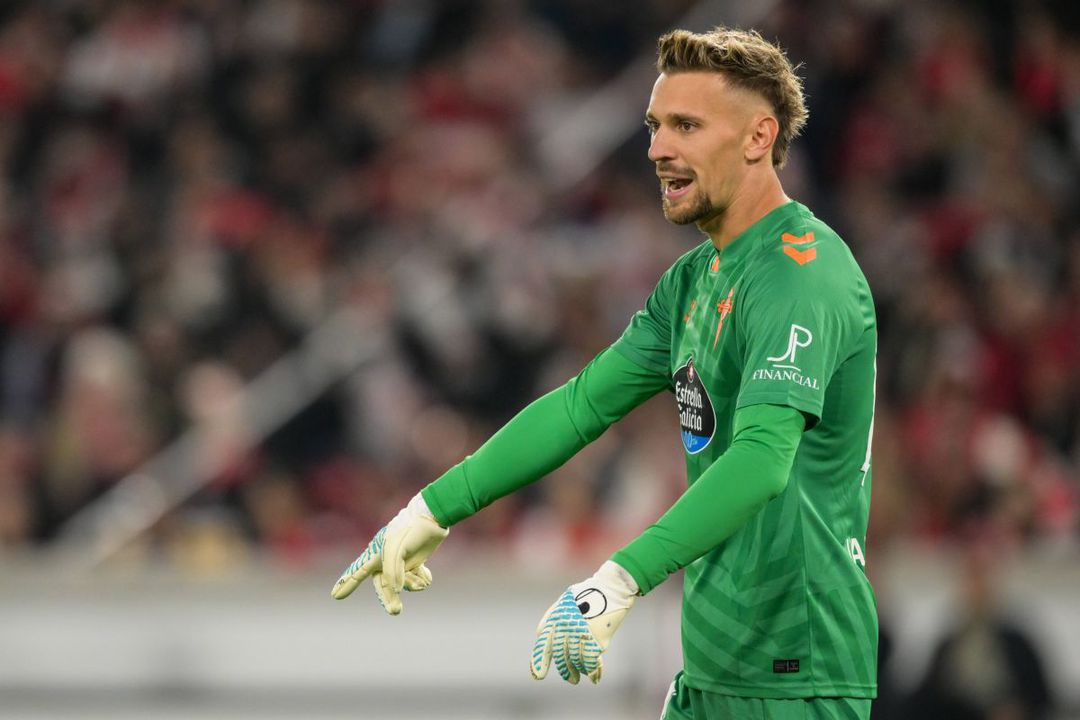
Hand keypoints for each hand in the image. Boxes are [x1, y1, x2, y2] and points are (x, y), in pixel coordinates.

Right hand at [330, 493, 448, 614]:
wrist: (430, 519)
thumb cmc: (407, 532)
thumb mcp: (395, 552)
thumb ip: (392, 573)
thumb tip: (395, 589)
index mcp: (375, 555)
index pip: (357, 572)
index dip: (346, 584)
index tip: (335, 595)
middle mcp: (386, 561)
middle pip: (384, 586)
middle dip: (390, 599)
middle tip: (395, 611)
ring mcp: (401, 564)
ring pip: (404, 584)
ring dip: (412, 583)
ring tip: (420, 576)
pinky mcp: (415, 563)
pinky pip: (417, 580)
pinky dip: (423, 578)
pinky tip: (426, 572)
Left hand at [530, 560, 638, 684]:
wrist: (611, 588)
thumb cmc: (587, 593)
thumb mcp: (564, 601)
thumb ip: (551, 617)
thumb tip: (541, 635)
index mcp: (556, 618)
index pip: (544, 644)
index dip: (540, 661)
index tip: (538, 676)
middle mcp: (567, 628)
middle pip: (562, 657)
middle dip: (566, 671)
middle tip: (571, 680)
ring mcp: (582, 634)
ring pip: (577, 661)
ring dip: (579, 671)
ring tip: (580, 676)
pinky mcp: (598, 639)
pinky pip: (592, 661)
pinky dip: (593, 671)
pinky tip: (595, 678)